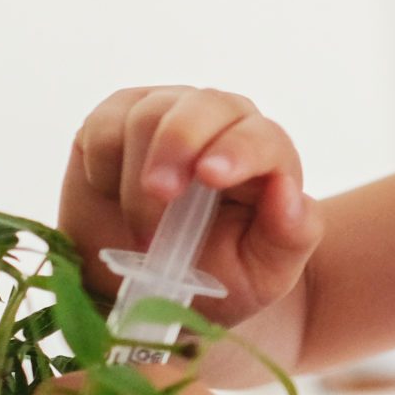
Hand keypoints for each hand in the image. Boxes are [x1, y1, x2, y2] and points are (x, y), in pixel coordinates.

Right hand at [62, 87, 325, 327]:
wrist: (153, 288)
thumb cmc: (218, 276)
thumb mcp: (264, 273)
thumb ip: (291, 235)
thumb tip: (288, 192)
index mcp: (265, 155)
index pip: (262, 136)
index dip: (238, 150)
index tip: (210, 176)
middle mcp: (219, 123)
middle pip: (203, 105)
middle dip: (178, 145)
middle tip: (160, 192)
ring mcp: (165, 115)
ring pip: (148, 115)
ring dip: (137, 178)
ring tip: (144, 233)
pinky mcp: (114, 122)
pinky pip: (104, 128)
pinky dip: (104, 170)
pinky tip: (114, 201)